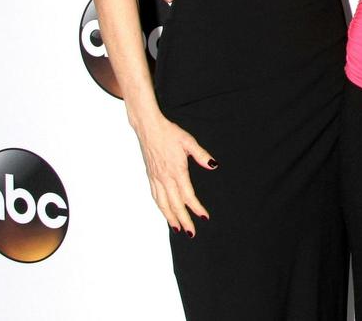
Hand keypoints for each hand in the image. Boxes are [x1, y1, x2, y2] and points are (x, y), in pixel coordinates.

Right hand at [132, 112, 215, 235]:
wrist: (149, 129)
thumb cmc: (170, 134)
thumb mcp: (189, 142)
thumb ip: (201, 155)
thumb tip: (213, 166)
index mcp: (176, 171)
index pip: (188, 195)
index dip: (196, 208)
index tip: (204, 217)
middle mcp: (165, 178)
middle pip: (175, 204)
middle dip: (184, 220)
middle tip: (191, 233)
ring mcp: (156, 179)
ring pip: (163, 204)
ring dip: (170, 218)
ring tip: (178, 229)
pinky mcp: (151, 177)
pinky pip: (156, 196)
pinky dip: (161, 207)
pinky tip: (165, 212)